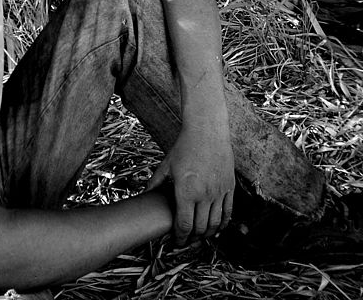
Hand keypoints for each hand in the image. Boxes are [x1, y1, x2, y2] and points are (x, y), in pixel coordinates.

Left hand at [147, 123, 234, 245]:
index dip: (179, 237)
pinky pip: (228, 212)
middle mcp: (204, 195)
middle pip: (200, 228)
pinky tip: (217, 227)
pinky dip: (223, 223)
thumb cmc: (185, 147)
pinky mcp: (229, 187)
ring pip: (215, 223)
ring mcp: (219, 192)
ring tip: (200, 236)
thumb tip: (144, 194)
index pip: (183, 224)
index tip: (176, 241)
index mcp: (186, 191)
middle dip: (192, 238)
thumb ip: (155, 183)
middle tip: (186, 241)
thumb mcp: (166, 165)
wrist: (207, 132)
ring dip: (208, 234)